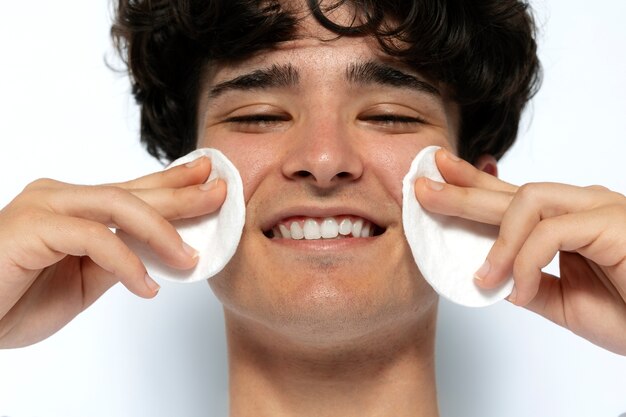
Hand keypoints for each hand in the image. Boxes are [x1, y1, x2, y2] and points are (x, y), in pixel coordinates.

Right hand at [0, 156, 225, 347]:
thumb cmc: (17, 298)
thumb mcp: (85, 279)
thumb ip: (119, 258)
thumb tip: (161, 250)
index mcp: (75, 206)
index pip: (133, 189)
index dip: (173, 182)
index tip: (208, 178)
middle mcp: (61, 196)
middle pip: (133, 191)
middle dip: (180, 194)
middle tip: (219, 192)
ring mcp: (45, 206)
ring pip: (117, 206)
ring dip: (161, 230)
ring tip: (190, 256)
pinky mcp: (32, 227)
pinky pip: (95, 239)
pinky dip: (127, 263)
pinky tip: (148, 286)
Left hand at [415, 149, 625, 354]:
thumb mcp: (561, 301)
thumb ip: (525, 283)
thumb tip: (488, 276)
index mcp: (567, 221)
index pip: (510, 196)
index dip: (472, 185)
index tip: (439, 176)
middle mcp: (581, 205)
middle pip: (509, 191)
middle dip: (462, 190)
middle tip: (422, 187)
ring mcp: (598, 208)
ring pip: (527, 202)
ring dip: (496, 240)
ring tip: (482, 276)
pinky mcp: (611, 221)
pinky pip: (550, 233)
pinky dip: (525, 261)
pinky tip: (516, 290)